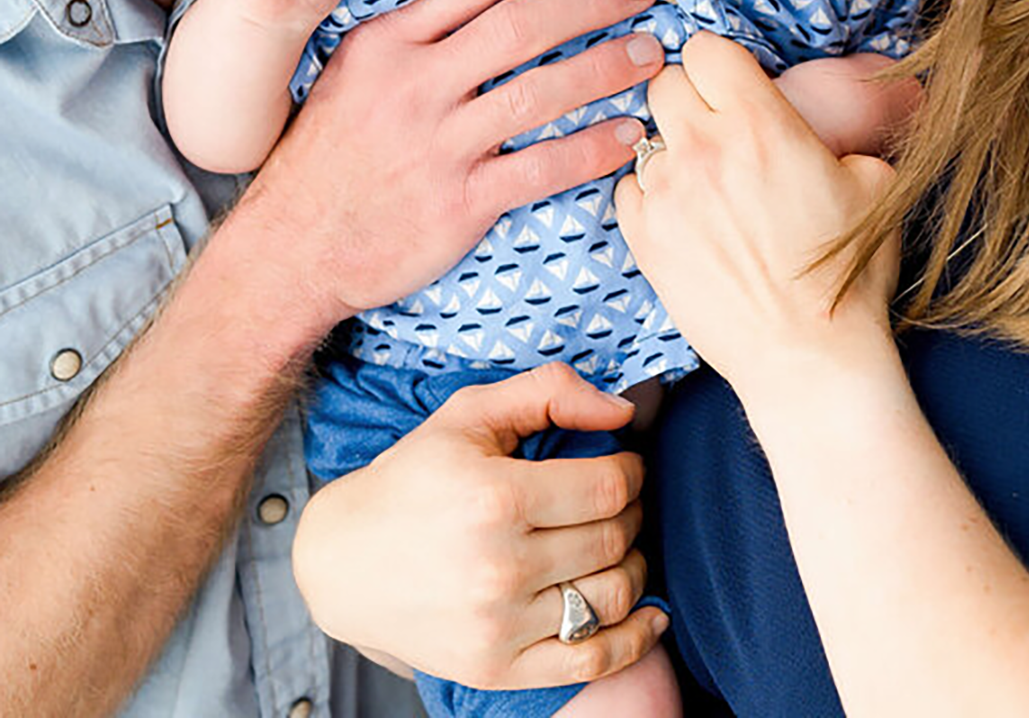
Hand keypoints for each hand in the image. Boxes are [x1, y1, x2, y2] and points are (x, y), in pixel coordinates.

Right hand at [254, 0, 663, 331]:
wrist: (292, 246)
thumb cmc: (329, 157)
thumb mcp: (354, 73)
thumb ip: (417, 36)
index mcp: (389, 43)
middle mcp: (414, 84)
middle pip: (521, 23)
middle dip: (591, 0)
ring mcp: (437, 145)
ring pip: (540, 91)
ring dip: (606, 67)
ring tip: (650, 54)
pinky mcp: (458, 203)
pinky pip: (542, 168)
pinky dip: (592, 148)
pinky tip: (628, 135)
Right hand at [292, 365, 668, 688]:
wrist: (345, 561)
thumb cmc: (412, 478)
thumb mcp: (469, 413)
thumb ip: (549, 392)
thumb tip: (623, 411)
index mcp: (495, 496)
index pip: (607, 486)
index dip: (632, 470)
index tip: (626, 464)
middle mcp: (500, 565)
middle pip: (614, 538)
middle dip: (633, 512)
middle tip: (620, 499)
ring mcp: (500, 625)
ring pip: (612, 596)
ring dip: (635, 565)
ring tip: (620, 544)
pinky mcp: (497, 669)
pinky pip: (593, 662)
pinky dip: (636, 639)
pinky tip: (650, 614)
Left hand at [616, 35, 899, 422]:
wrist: (809, 357)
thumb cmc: (846, 274)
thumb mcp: (872, 183)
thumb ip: (836, 138)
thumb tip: (821, 130)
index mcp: (761, 122)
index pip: (706, 47)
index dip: (719, 65)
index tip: (729, 86)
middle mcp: (705, 147)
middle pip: (665, 82)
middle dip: (688, 100)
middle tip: (712, 130)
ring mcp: (667, 192)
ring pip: (644, 137)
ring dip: (669, 152)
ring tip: (700, 183)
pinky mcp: (643, 236)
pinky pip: (627, 189)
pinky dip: (648, 197)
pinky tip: (681, 216)